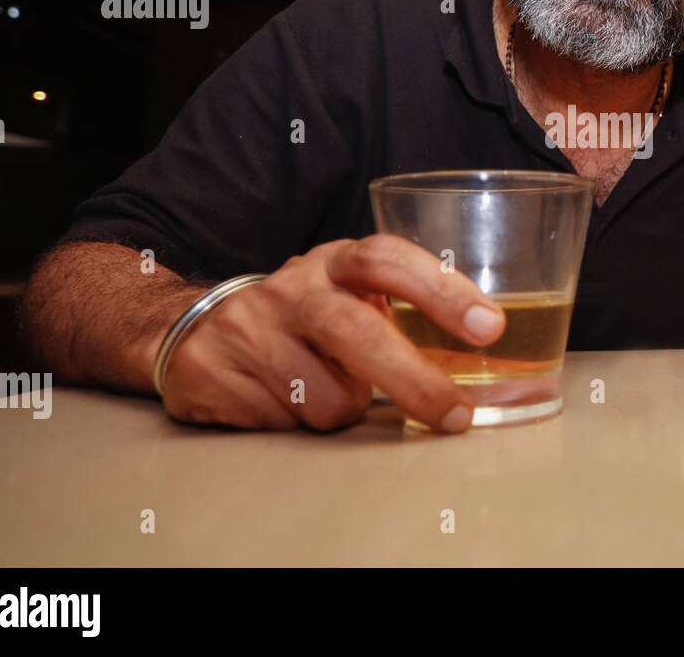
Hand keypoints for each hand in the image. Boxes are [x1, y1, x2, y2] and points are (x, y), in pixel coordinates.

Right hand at [159, 236, 504, 432]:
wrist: (195, 330)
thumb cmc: (302, 319)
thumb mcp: (348, 297)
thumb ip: (399, 314)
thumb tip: (484, 365)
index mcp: (335, 263)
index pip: (389, 259)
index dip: (442, 290)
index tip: (489, 326)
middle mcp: (292, 288)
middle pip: (358, 334)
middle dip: (414, 382)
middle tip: (456, 415)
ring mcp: (247, 329)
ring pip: (325, 399)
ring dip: (340, 410)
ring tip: (320, 388)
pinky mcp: (212, 372)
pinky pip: (284, 424)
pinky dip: (297, 424)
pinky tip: (280, 400)